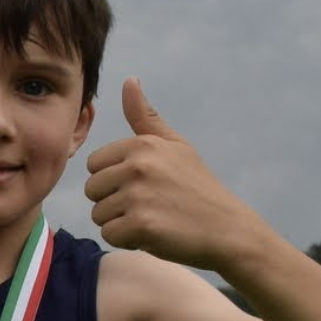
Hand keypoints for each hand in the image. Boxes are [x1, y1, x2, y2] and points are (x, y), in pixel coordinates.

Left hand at [82, 78, 268, 270]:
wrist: (228, 229)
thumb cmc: (197, 187)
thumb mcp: (175, 146)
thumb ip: (146, 118)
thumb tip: (129, 80)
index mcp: (142, 145)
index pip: (94, 165)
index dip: (114, 180)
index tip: (143, 185)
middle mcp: (138, 166)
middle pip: (92, 190)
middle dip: (113, 202)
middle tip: (148, 205)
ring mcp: (139, 195)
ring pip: (98, 214)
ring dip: (120, 223)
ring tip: (153, 219)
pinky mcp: (141, 225)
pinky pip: (109, 234)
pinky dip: (127, 240)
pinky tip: (153, 234)